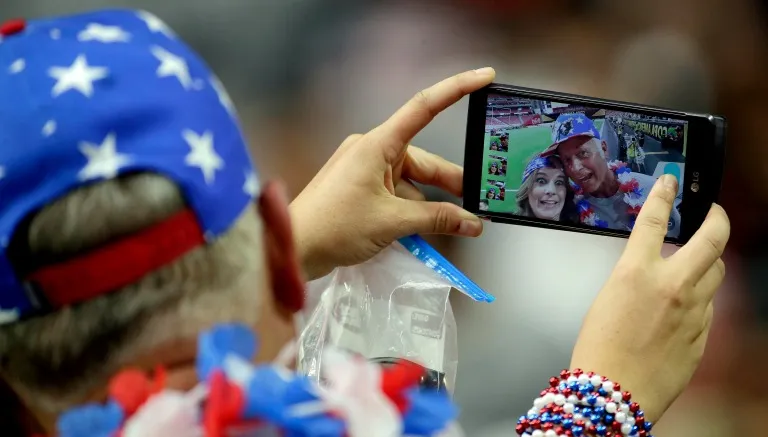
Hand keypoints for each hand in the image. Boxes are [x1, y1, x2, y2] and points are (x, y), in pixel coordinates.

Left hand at [290, 68, 494, 279]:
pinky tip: (425, 229)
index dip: (456, 89)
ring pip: (410, 180)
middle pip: (423, 160)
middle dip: (450, 183)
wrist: (294, 248)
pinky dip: (411, 208)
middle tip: (479, 202)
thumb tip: (472, 223)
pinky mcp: (359, 188)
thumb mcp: (392, 222)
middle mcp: (372, 151)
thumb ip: (436, 219)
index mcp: (378, 145)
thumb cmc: (334, 226)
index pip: (424, 108)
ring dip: (430, 202)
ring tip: (455, 225)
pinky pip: (395, 192)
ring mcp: (364, 169)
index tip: (484, 76)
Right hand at [570, 174, 729, 422]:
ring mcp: (693, 311)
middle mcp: (671, 286)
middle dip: (717, 218)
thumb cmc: (598, 350)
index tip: (670, 183)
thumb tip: (653, 271)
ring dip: (710, 262)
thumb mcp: (606, 299)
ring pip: (717, 273)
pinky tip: (683, 310)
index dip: (663, 195)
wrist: (612, 393)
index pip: (654, 219)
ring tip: (699, 262)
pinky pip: (709, 308)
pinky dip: (700, 301)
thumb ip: (635, 278)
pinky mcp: (703, 335)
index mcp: (636, 273)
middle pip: (712, 238)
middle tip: (713, 212)